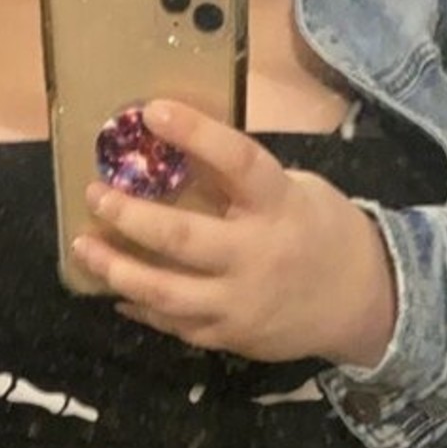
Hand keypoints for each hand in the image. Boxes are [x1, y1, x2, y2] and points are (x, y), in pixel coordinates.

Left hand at [73, 99, 398, 369]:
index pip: (236, 160)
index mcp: (279, 205)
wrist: (363, 304)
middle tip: (95, 195)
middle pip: (181, 238)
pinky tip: (115, 290)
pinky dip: (140, 306)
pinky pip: (174, 324)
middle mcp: (257, 255)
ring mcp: (240, 302)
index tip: (150, 110)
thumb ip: (242, 183)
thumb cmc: (323, 233)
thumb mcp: (296, 192)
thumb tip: (176, 156)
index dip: (194, 133)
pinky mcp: (229, 336)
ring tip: (83, 247)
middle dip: (130, 216)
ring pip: (165, 292)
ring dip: (117, 269)